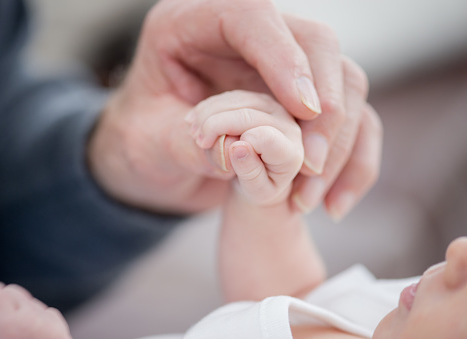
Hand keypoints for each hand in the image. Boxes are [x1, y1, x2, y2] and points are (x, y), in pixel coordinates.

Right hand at [0, 283, 70, 338]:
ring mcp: (52, 325)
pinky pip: (46, 314)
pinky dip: (36, 320)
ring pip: (31, 303)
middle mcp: (34, 320)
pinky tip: (29, 336)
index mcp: (8, 325)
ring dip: (18, 314)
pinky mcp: (64, 332)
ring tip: (11, 336)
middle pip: (13, 292)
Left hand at [88, 0, 380, 215]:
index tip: (304, 111)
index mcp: (190, 24)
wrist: (152, 160)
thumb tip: (242, 150)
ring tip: (312, 197)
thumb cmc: (141, 143)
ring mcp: (278, 66)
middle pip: (315, 43)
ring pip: (344, 79)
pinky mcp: (299, 100)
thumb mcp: (147, 144)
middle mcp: (244, 37)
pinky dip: (351, 159)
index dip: (284, 57)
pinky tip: (335, 203)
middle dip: (324, 105)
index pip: (252, 15)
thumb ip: (187, 144)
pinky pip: (349, 118)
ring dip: (339, 140)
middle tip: (308, 164)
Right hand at [187, 90, 303, 205]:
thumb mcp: (256, 192)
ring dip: (209, 114)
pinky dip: (209, 107)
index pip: (265, 138)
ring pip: (237, 101)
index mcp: (291, 151)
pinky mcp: (259, 100)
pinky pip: (232, 97)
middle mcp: (287, 124)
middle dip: (217, 125)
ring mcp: (274, 108)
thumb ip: (250, 174)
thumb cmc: (260, 188)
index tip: (218, 156)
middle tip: (197, 141)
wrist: (265, 178)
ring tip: (193, 132)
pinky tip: (194, 120)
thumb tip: (237, 147)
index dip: (238, 142)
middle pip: (247, 114)